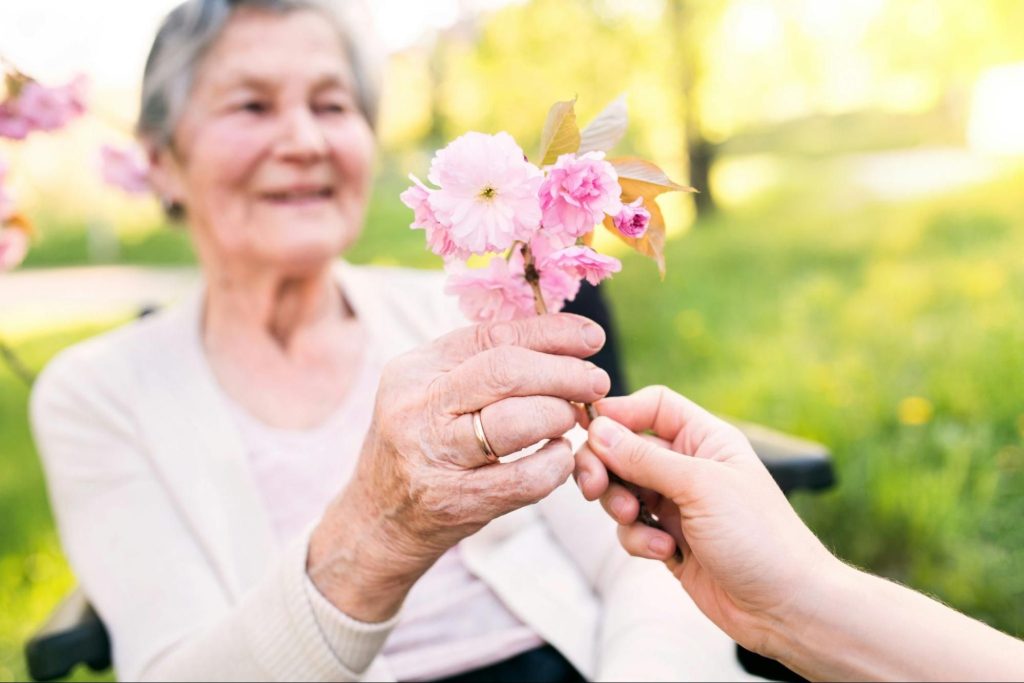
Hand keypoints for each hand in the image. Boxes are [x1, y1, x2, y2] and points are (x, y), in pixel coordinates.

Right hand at [309, 314, 609, 620]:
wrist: (378, 522)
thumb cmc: (421, 446)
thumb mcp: (432, 393)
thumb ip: (481, 364)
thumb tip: (561, 338)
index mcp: (414, 370)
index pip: (491, 336)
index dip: (550, 332)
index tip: (590, 338)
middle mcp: (417, 408)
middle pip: (506, 372)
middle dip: (565, 373)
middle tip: (596, 382)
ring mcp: (434, 457)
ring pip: (517, 421)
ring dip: (560, 415)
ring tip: (572, 419)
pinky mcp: (456, 502)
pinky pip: (526, 478)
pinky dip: (556, 464)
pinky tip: (559, 457)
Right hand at [574, 385, 837, 657]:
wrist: (785, 606)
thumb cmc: (760, 537)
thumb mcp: (700, 486)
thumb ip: (644, 458)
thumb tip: (598, 429)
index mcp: (705, 439)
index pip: (652, 406)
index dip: (619, 413)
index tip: (589, 429)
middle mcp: (688, 466)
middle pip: (624, 448)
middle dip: (605, 466)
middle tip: (593, 486)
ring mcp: (676, 504)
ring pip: (620, 490)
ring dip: (620, 506)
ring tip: (637, 521)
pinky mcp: (667, 539)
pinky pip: (630, 528)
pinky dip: (638, 539)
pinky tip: (666, 552)